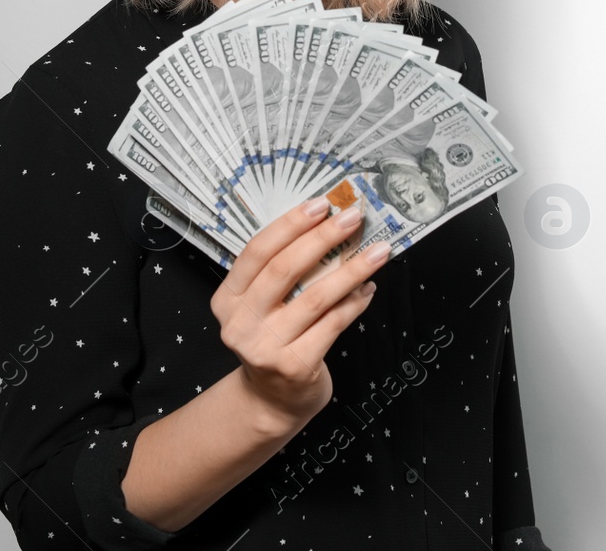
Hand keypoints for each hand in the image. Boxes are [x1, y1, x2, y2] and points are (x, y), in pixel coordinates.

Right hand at [210, 197, 389, 430]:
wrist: (272, 401)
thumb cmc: (274, 341)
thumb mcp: (263, 307)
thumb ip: (282, 275)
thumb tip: (328, 228)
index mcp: (228, 299)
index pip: (257, 251)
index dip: (290, 225)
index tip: (321, 204)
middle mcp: (240, 323)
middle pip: (284, 269)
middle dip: (323, 238)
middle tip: (353, 218)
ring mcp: (266, 348)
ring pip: (316, 297)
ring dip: (352, 270)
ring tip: (377, 252)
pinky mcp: (294, 366)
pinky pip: (333, 324)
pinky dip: (354, 303)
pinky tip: (368, 289)